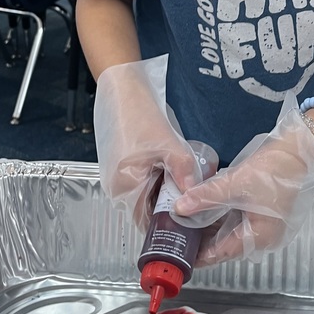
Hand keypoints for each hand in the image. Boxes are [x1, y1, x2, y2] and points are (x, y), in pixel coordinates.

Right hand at [93, 55, 207, 230]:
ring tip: (186, 183)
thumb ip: (183, 171)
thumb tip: (194, 194)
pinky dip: (158, 180)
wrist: (122, 88)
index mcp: (125, 188)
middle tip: (195, 201)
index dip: (169, 225)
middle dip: (171, 207)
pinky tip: (173, 170)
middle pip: (148, 209)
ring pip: (147, 195)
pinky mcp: (123, 166)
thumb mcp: (167, 143)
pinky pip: (143, 182)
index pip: (147, 222)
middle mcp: (117, 187)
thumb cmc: (138, 113)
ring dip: (165, 192)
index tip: (191, 223)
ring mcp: (119, 176)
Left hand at [172, 94, 313, 264]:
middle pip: (226, 245)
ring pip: (232, 232)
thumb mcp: (235, 183)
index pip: (221, 253)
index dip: (199, 254)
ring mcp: (266, 226)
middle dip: (203, 240)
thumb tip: (182, 207)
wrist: (299, 151)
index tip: (180, 253)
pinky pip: (239, 222)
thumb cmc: (277, 169)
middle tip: (179, 234)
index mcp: (260, 237)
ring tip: (188, 221)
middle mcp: (265, 237)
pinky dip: (223, 218)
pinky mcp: (265, 214)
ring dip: (212, 228)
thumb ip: (206, 197)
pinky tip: (208, 210)